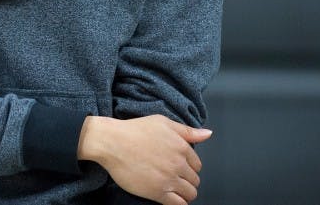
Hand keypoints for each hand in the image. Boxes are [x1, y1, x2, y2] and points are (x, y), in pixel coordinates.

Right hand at [78, 114, 211, 204]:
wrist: (112, 142)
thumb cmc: (133, 130)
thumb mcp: (162, 122)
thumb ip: (186, 130)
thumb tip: (207, 134)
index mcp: (181, 147)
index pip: (197, 164)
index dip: (188, 166)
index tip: (178, 166)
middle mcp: (178, 164)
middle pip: (194, 180)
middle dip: (186, 180)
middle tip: (173, 177)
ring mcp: (169, 179)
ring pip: (190, 193)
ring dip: (184, 192)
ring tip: (172, 188)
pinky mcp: (158, 192)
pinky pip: (179, 204)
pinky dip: (178, 203)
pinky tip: (170, 197)